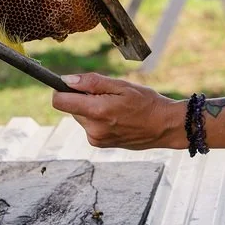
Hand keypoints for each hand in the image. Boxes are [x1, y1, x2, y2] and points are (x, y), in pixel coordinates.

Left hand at [51, 73, 186, 149]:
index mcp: (97, 112)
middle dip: (83, 98)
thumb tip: (66, 80)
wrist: (164, 127)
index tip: (71, 84)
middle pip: (71, 107)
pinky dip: (97, 118)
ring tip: (116, 106)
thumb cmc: (146, 102)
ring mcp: (96, 139)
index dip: (61, 90)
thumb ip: (92, 82)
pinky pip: (89, 125)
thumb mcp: (121, 85)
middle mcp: (93, 129)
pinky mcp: (100, 144)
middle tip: (108, 94)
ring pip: (81, 116)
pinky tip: (117, 117)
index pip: (60, 102)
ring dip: (91, 108)